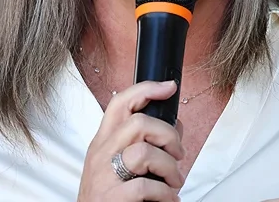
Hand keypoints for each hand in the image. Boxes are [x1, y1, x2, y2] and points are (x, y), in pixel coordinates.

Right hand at [77, 80, 184, 201]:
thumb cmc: (108, 196)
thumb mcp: (118, 164)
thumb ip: (143, 143)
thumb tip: (176, 126)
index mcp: (103, 142)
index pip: (120, 103)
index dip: (146, 89)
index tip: (169, 87)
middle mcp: (101, 154)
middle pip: (138, 123)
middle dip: (168, 136)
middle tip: (177, 154)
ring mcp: (105, 176)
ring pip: (145, 153)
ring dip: (170, 168)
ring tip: (173, 182)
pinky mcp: (114, 198)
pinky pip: (147, 187)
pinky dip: (166, 195)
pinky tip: (168, 200)